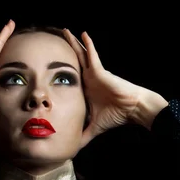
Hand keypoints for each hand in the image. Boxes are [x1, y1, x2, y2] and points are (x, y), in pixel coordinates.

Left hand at [63, 29, 166, 147]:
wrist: (132, 110)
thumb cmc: (116, 116)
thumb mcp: (94, 127)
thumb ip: (82, 135)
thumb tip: (72, 148)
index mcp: (86, 90)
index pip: (70, 79)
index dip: (60, 72)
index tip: (47, 66)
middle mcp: (89, 79)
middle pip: (74, 62)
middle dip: (64, 52)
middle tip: (52, 42)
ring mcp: (95, 73)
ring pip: (81, 55)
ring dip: (73, 43)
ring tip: (64, 31)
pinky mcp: (101, 71)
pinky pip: (92, 55)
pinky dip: (88, 45)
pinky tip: (82, 34)